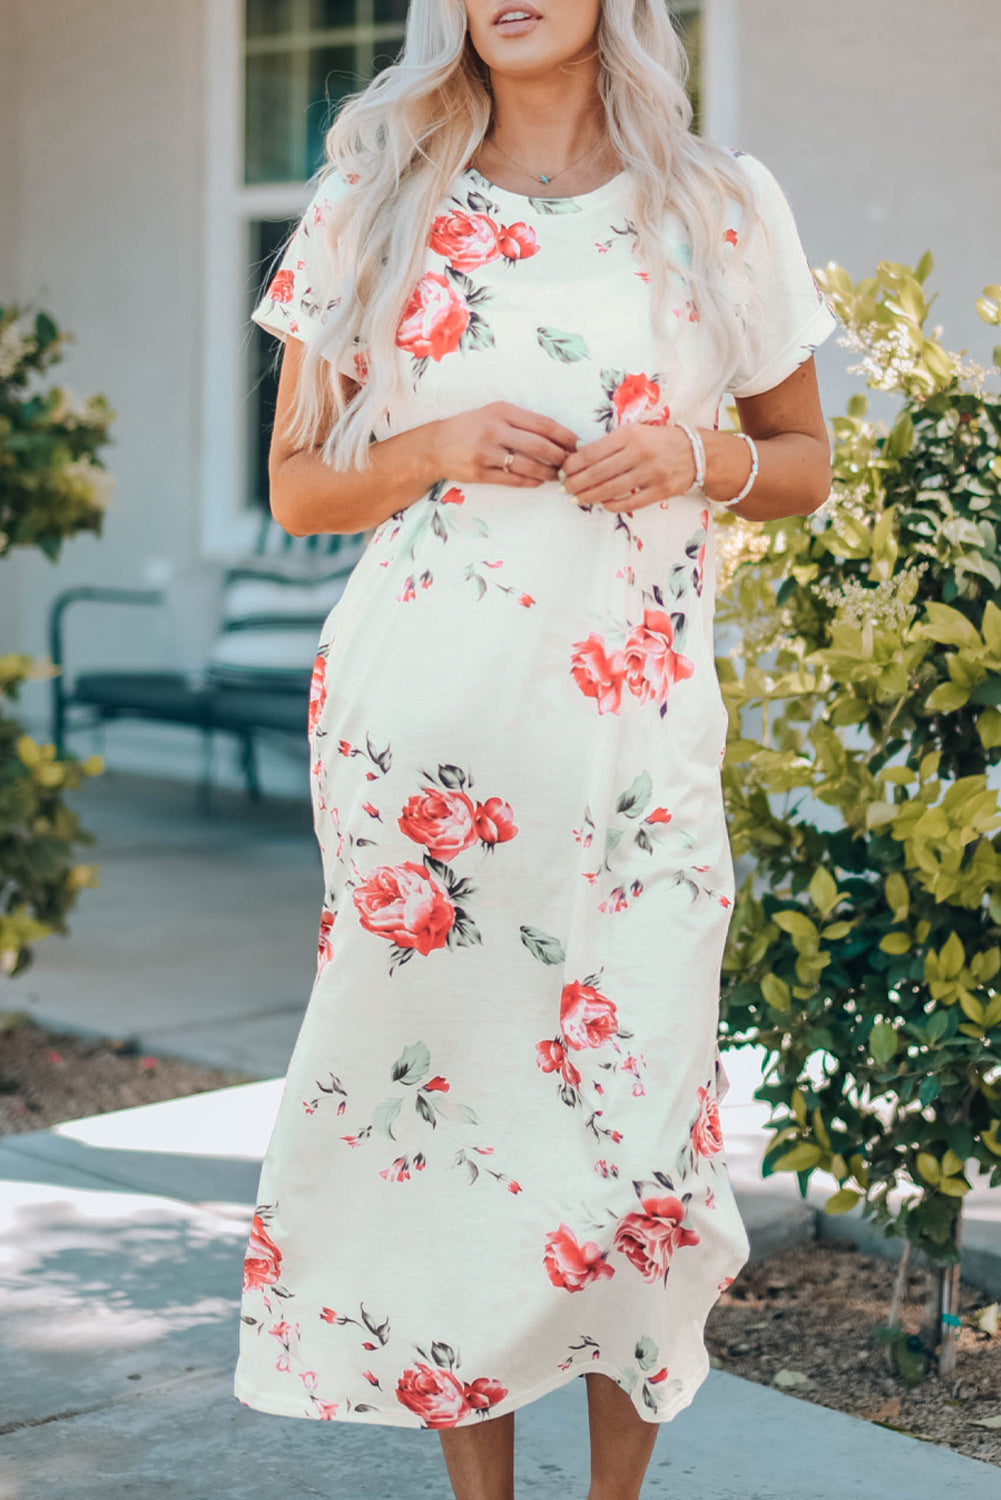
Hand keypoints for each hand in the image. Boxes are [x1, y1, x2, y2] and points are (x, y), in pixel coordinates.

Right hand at [432, 402, 578, 487]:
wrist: (435, 445)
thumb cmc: (472, 427)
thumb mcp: (494, 413)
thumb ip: (522, 421)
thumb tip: (558, 436)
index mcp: (502, 411)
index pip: (542, 423)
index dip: (564, 435)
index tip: (577, 444)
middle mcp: (494, 430)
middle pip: (539, 445)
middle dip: (560, 457)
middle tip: (571, 464)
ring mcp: (485, 452)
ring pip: (527, 465)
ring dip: (547, 473)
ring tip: (557, 476)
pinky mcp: (479, 473)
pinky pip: (511, 479)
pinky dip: (530, 482)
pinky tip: (539, 481)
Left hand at [560, 422, 697, 510]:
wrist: (697, 451)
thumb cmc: (659, 441)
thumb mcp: (635, 432)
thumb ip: (611, 444)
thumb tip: (579, 459)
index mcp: (629, 434)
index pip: (592, 452)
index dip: (573, 465)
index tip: (563, 472)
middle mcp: (639, 452)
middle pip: (598, 472)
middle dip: (577, 483)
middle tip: (565, 489)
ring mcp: (651, 473)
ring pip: (611, 489)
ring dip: (590, 496)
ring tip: (578, 499)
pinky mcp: (661, 490)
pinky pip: (631, 502)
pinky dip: (613, 505)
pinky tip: (603, 505)